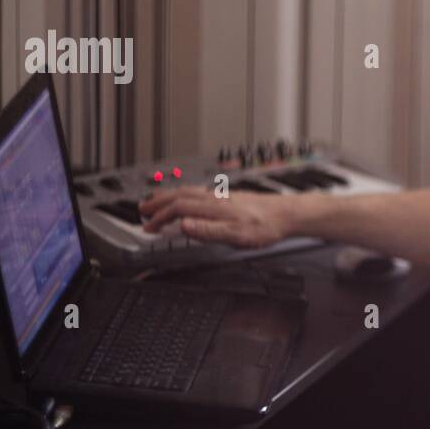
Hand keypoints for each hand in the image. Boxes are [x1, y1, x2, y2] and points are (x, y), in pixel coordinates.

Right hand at [138, 186, 293, 248]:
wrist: (287, 214)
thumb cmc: (266, 226)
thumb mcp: (237, 236)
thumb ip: (209, 231)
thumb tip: (183, 226)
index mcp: (214, 208)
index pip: (178, 209)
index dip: (160, 218)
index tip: (148, 227)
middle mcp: (215, 199)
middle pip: (180, 196)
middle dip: (158, 202)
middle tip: (142, 209)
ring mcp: (222, 196)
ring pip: (189, 192)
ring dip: (169, 196)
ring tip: (157, 200)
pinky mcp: (229, 197)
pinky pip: (199, 192)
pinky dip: (184, 194)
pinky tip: (187, 198)